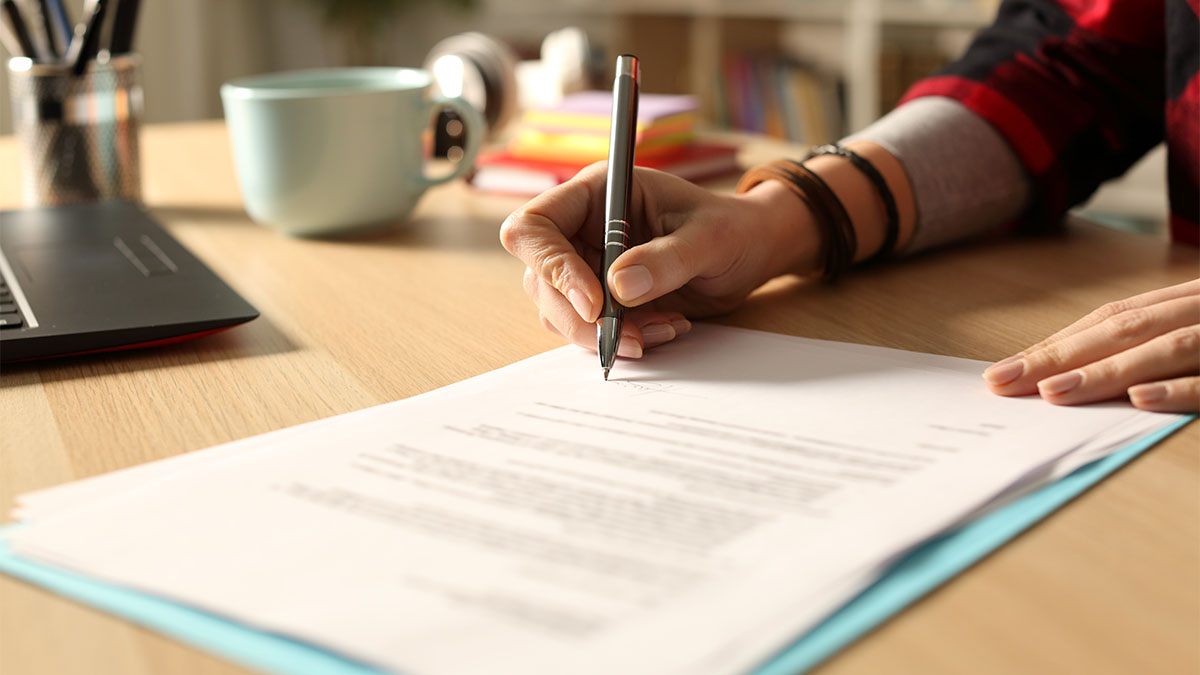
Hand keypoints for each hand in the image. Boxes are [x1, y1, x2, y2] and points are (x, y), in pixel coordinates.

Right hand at [500, 164, 817, 356]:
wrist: (751, 254)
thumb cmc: (732, 229)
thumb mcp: (710, 238)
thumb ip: (667, 259)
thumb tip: (618, 287)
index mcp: (597, 193)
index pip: (536, 226)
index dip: (553, 266)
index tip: (595, 303)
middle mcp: (582, 228)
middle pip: (540, 277)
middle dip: (580, 317)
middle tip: (630, 338)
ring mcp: (587, 265)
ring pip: (558, 310)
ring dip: (603, 333)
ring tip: (661, 329)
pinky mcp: (601, 298)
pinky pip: (587, 328)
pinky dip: (620, 340)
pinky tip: (664, 328)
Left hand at [983, 279, 1199, 411]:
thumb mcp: (1195, 324)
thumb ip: (1149, 341)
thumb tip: (1069, 373)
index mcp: (1185, 302)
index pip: (1110, 320)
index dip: (1056, 343)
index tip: (1003, 370)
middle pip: (1125, 330)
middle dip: (1061, 356)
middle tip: (1006, 381)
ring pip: (1166, 348)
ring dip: (1106, 370)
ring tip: (1054, 390)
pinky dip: (1177, 388)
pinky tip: (1139, 398)